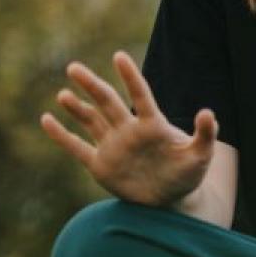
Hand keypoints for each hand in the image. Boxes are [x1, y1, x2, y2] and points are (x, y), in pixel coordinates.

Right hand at [40, 51, 217, 206]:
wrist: (171, 200)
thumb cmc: (188, 174)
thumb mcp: (201, 156)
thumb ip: (206, 134)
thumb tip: (208, 112)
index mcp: (153, 125)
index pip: (140, 95)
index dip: (130, 77)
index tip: (118, 56)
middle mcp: (129, 131)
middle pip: (107, 102)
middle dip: (91, 85)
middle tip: (73, 67)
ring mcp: (113, 146)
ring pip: (91, 121)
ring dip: (76, 107)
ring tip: (63, 93)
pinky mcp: (101, 165)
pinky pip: (77, 147)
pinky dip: (61, 135)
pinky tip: (46, 120)